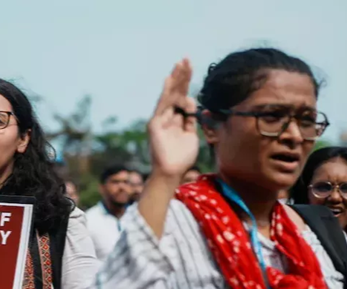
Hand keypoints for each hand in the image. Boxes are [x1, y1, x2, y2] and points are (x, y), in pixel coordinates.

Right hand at [147, 58, 198, 178]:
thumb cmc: (182, 157)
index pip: (183, 96)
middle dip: (182, 76)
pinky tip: (170, 80)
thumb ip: (191, 119)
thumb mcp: (191, 135)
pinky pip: (162, 105)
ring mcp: (160, 118)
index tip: (192, 68)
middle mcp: (168, 115)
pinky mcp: (155, 123)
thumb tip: (191, 101)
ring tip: (180, 64)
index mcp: (177, 118)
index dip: (187, 82)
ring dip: (175, 79)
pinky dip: (166, 93)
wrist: (172, 172)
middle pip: (176, 92)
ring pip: (169, 94)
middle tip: (186, 59)